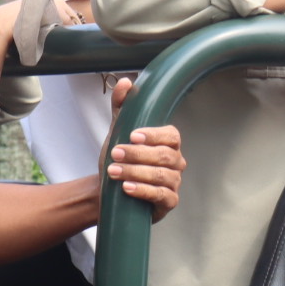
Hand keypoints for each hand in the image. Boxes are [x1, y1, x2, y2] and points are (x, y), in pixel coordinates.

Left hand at [104, 78, 186, 220]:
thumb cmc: (118, 161)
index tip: (132, 135)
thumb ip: (122, 107)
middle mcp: (175, 163)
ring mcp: (174, 183)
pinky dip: (144, 191)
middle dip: (137, 155)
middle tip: (114, 154)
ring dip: (136, 172)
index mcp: (168, 144)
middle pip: (165, 156)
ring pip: (162, 176)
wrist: (108, 192)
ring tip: (114, 172)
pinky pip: (162, 196)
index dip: (154, 135)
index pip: (171, 136)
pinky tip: (128, 188)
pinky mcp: (169, 202)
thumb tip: (126, 82)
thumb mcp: (117, 132)